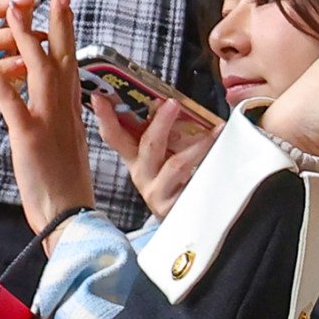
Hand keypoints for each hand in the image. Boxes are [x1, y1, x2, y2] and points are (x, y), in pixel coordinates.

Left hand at [0, 0, 96, 233]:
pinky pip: (10, 98)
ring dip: (21, 34)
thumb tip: (76, 99)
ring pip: (37, 67)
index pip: (70, 59)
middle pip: (61, 54)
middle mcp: (64, 107)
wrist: (70, 214)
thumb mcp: (70, 140)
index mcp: (72, 108)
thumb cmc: (67, 182)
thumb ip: (69, 115)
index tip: (63, 1)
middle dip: (58, 19)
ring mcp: (48, 118)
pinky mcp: (30, 134)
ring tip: (10, 5)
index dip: (67, 28)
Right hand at [106, 85, 214, 220]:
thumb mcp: (160, 157)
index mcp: (135, 160)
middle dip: (160, 122)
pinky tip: (220, 157)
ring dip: (196, 145)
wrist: (182, 221)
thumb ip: (159, 134)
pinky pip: (195, 184)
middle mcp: (142, 175)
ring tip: (214, 132)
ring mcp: (158, 192)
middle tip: (172, 103)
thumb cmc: (172, 182)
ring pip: (175, 165)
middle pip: (148, 145)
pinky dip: (209, 167)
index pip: (114, 137)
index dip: (105, 117)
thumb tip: (164, 103)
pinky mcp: (177, 206)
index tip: (98, 97)